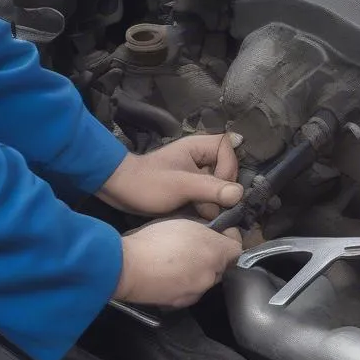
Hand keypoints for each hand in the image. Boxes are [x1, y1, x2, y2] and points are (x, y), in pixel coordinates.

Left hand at [97, 133, 242, 218]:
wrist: (120, 192)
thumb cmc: (147, 184)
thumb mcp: (181, 186)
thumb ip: (211, 188)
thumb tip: (239, 194)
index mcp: (198, 146)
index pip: (229, 149)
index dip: (229, 169)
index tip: (219, 187)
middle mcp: (200, 156)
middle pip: (228, 169)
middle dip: (221, 190)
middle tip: (208, 204)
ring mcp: (196, 172)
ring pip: (219, 185)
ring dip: (213, 201)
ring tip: (199, 212)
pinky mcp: (191, 186)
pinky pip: (208, 194)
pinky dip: (205, 205)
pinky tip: (196, 214)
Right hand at [114, 219, 242, 307]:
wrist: (127, 269)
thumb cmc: (155, 242)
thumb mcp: (184, 223)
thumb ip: (206, 230)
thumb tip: (216, 234)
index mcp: (215, 254)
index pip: (236, 249)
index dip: (229, 238)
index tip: (223, 232)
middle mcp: (209, 277)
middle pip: (220, 267)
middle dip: (212, 256)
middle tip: (195, 245)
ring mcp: (194, 293)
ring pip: (203, 280)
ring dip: (196, 271)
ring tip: (178, 260)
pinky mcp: (178, 304)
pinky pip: (187, 291)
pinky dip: (182, 283)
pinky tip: (168, 273)